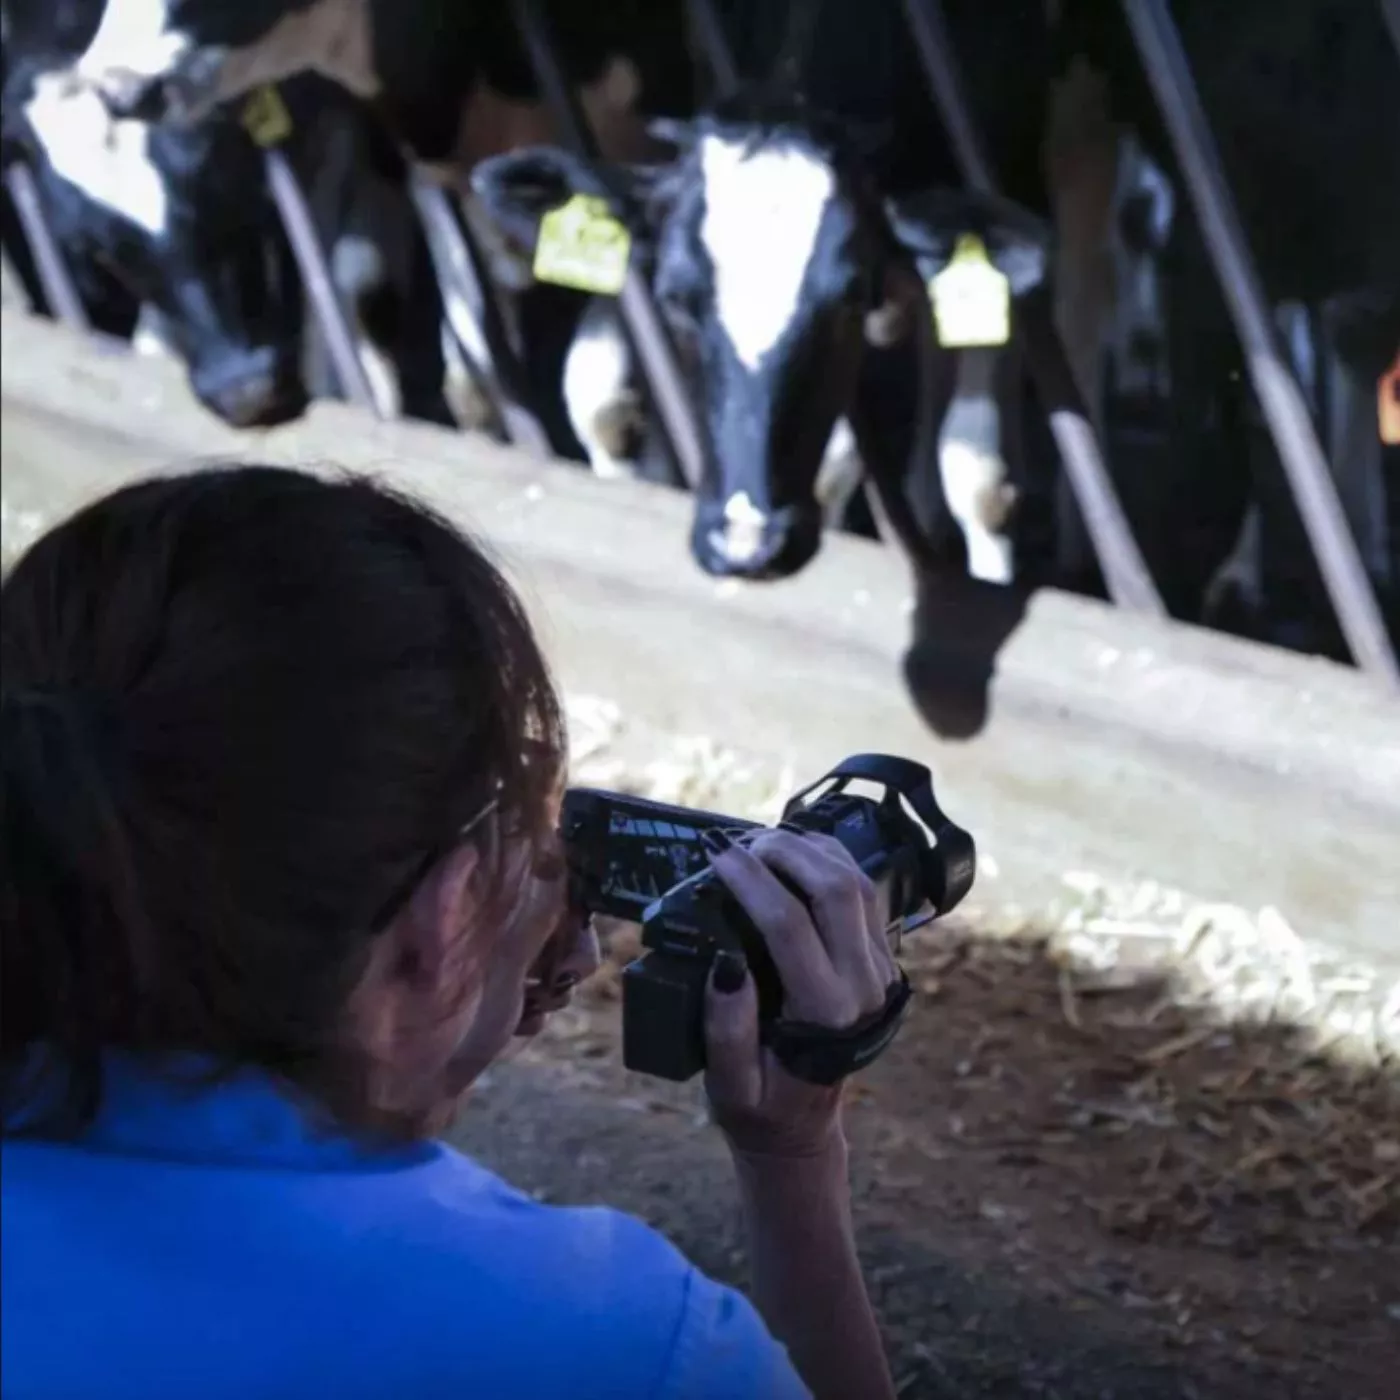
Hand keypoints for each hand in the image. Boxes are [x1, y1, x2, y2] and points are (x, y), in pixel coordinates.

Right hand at [700, 826, 899, 1158]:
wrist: (805, 1125)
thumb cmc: (760, 1105)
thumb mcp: (729, 1086)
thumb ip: (725, 1031)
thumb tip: (725, 965)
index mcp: (825, 1017)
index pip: (789, 925)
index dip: (750, 881)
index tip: (717, 857)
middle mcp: (863, 988)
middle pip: (834, 890)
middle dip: (783, 852)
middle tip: (737, 843)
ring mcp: (880, 971)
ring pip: (855, 883)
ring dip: (809, 850)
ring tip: (759, 842)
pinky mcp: (881, 960)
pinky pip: (864, 892)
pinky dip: (830, 861)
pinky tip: (795, 852)